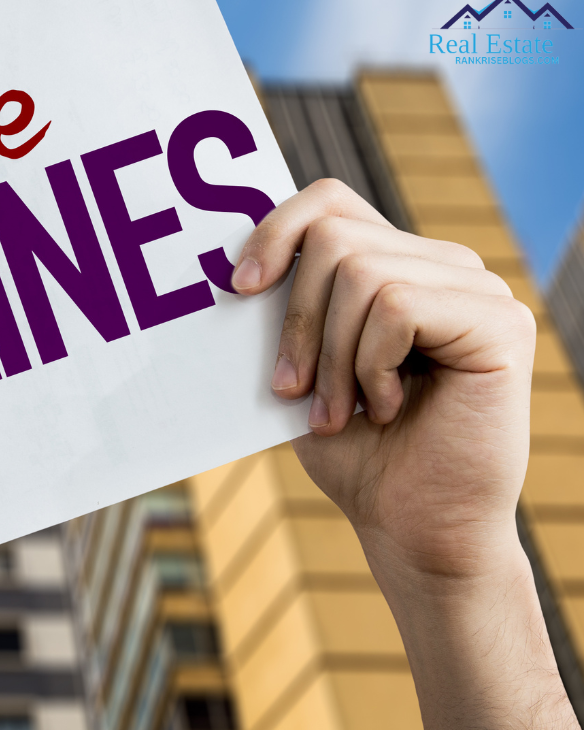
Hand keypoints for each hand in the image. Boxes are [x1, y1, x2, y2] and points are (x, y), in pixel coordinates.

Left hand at [235, 179, 582, 729]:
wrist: (411, 527)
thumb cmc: (355, 454)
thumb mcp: (300, 369)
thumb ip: (283, 311)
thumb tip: (229, 264)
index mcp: (396, 267)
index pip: (329, 202)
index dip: (276, 231)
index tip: (239, 290)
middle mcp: (443, 267)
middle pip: (335, 239)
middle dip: (295, 321)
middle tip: (292, 389)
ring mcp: (477, 290)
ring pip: (362, 274)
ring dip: (331, 357)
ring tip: (341, 412)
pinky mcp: (500, 322)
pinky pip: (398, 307)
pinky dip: (371, 365)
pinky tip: (390, 406)